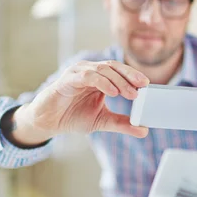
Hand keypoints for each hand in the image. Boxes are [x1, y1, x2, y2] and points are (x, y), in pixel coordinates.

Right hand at [15, 60, 149, 144]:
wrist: (48, 122)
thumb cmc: (72, 116)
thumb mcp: (102, 121)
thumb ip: (122, 123)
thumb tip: (144, 129)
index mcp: (99, 77)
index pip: (120, 71)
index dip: (134, 76)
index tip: (148, 86)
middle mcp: (90, 71)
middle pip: (114, 67)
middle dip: (130, 76)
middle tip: (143, 87)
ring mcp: (78, 73)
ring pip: (103, 70)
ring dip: (119, 81)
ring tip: (131, 93)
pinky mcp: (68, 79)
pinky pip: (88, 76)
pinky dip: (102, 82)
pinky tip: (112, 92)